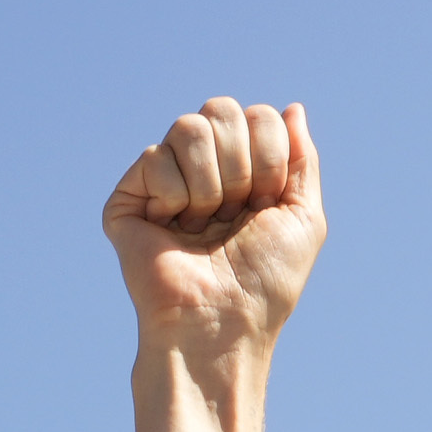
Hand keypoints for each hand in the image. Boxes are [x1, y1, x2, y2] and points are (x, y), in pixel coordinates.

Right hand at [104, 99, 321, 359]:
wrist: (222, 323)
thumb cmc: (264, 283)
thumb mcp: (303, 217)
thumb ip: (301, 158)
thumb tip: (292, 108)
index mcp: (244, 172)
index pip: (258, 116)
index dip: (270, 158)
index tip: (265, 205)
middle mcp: (203, 171)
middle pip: (220, 109)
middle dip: (241, 164)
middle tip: (233, 214)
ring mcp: (163, 182)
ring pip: (189, 127)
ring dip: (210, 183)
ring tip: (201, 225)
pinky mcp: (128, 199)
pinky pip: (155, 156)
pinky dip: (174, 195)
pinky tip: (170, 228)